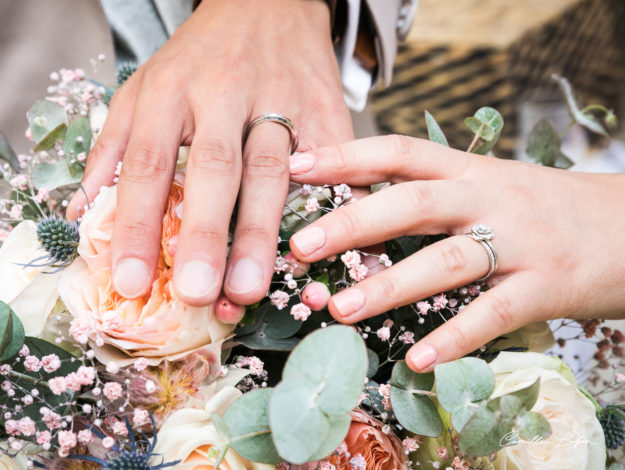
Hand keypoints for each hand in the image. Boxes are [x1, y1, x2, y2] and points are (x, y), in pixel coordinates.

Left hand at [67, 0, 352, 306]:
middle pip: (216, 169)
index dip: (137, 225)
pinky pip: (327, 168)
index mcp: (172, 89)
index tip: (130, 281)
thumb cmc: (200, 56)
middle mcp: (226, 94)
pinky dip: (325, 212)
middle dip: (205, 234)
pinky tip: (319, 254)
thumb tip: (82, 213)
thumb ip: (113, 147)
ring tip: (248, 289)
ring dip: (261, 234)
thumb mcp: (143, 85)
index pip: (149, 163)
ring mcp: (282, 102)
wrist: (268, 2)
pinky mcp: (326, 112)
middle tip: (195, 293)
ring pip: (274, 173)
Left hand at [287, 135, 624, 371]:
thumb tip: (357, 213)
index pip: (400, 152)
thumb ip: (432, 193)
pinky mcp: (546, 287)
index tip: (298, 166)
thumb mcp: (488, 185)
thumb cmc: (541, 209)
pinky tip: (418, 358)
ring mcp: (520, 243)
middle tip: (301, 245)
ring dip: (390, 285)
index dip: (348, 156)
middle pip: (414, 202)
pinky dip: (455, 337)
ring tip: (340, 309)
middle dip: (354, 223)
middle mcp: (491, 199)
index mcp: (470, 171)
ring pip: (448, 261)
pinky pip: (494, 314)